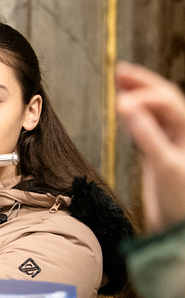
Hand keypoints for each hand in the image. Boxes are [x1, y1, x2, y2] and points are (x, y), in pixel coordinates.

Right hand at [116, 62, 184, 231]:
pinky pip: (149, 126)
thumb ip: (146, 134)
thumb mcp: (163, 165)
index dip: (144, 94)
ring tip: (120, 82)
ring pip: (156, 111)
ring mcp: (173, 142)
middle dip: (142, 84)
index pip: (167, 101)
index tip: (120, 99)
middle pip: (164, 99)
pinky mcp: (161, 154)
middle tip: (119, 70)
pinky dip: (136, 115)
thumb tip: (126, 105)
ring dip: (138, 96)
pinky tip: (124, 111)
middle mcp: (183, 133)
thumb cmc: (179, 199)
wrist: (179, 228)